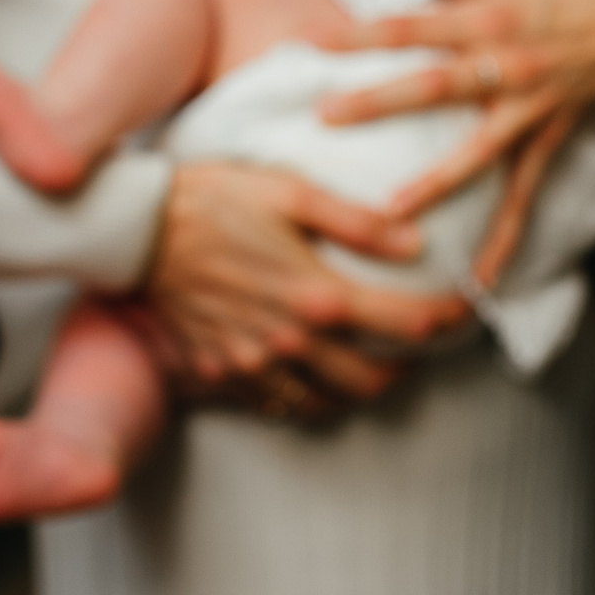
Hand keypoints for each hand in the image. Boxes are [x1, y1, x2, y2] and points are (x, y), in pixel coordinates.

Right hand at [139, 161, 467, 412]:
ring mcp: (251, 364)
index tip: (463, 309)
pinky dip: (299, 393)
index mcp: (315, 293)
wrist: (132, 230)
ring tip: (361, 360)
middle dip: (404, 369)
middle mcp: (289, 340)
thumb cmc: (212, 198)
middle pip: (373, 383)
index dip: (448, 320)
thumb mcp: (290, 191)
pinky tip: (303, 366)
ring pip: (324, 404)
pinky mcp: (218, 375)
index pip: (407, 326)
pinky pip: (273, 403)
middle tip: (410, 345)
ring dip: (353, 388)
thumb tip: (416, 242)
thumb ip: (358, 223)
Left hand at [314, 0, 594, 285]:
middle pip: (436, 86)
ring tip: (387, 214)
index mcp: (489, 17)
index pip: (412, 24)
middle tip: (325, 115)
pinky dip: (503, 240)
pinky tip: (477, 280)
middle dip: (379, 102)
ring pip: (476, 151)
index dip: (361, 33)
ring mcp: (531, 108)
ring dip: (431, 183)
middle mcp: (510, 64)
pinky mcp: (548, 140)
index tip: (309, 42)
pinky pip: (523, 196)